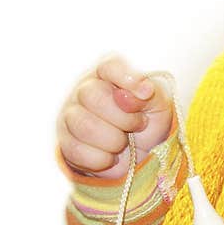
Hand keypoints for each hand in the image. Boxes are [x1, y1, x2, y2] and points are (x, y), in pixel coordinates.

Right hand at [56, 54, 173, 178]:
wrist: (138, 153)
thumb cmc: (148, 119)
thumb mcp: (159, 104)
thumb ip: (149, 94)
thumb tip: (126, 96)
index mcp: (110, 72)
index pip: (110, 65)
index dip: (127, 77)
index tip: (147, 92)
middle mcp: (85, 88)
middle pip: (92, 96)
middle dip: (124, 118)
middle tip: (138, 124)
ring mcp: (71, 114)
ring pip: (85, 126)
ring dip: (114, 140)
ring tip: (124, 141)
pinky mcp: (65, 141)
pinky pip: (78, 151)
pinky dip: (102, 159)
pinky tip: (111, 155)